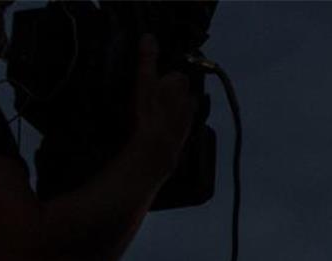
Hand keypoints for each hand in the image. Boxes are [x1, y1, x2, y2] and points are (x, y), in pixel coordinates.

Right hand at [131, 34, 195, 175]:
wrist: (154, 150)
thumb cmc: (148, 114)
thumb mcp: (143, 81)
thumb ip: (147, 59)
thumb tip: (149, 38)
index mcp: (179, 85)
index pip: (177, 74)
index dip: (167, 76)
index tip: (157, 79)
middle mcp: (188, 101)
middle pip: (183, 92)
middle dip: (173, 92)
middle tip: (156, 96)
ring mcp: (187, 120)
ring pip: (184, 109)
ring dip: (175, 109)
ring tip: (158, 113)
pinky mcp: (184, 136)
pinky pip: (182, 127)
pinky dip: (174, 126)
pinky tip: (162, 129)